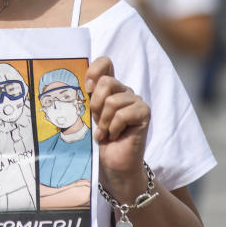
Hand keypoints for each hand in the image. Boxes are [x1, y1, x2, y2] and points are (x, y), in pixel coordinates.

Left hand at [85, 57, 149, 192]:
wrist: (114, 164)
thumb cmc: (100, 140)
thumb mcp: (88, 116)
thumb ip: (87, 98)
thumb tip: (81, 84)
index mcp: (110, 88)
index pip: (105, 62)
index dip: (94, 71)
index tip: (86, 88)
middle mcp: (124, 91)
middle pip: (106, 82)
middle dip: (96, 105)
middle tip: (98, 121)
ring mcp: (136, 101)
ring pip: (113, 101)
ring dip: (105, 122)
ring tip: (106, 133)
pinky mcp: (144, 113)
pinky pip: (123, 114)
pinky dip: (114, 128)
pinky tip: (114, 136)